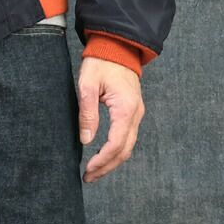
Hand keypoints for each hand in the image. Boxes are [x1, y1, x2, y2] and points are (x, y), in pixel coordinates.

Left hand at [77, 57, 144, 182]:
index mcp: (125, 109)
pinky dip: (116, 149)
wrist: (117, 46)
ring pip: (128, 146)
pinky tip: (103, 154)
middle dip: (107, 166)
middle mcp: (136, 114)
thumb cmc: (100, 62)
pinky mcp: (133, 111)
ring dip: (112, 160)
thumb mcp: (88, 84)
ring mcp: (137, 113)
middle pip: (124, 150)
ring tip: (94, 171)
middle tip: (88, 177)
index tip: (88, 170)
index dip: (102, 160)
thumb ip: (87, 112)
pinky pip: (127, 136)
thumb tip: (86, 140)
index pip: (116, 144)